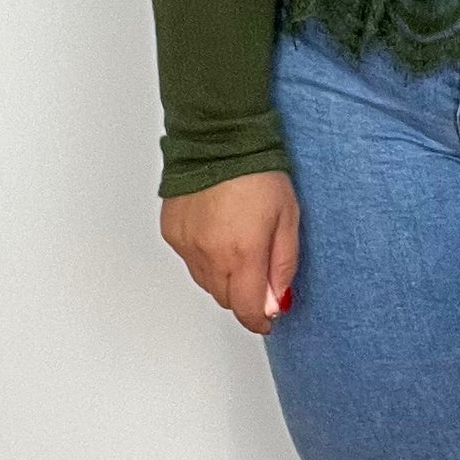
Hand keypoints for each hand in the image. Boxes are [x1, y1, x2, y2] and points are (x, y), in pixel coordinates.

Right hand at [161, 171, 300, 334]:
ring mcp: (187, 245)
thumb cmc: (258, 173)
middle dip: (243, 294)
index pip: (247, 308)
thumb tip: (277, 300)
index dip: (259, 320)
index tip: (267, 319)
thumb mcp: (288, 219)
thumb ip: (283, 265)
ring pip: (205, 282)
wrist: (219, 140)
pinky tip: (216, 231)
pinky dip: (204, 256)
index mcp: (242, 253)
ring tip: (236, 242)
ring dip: (223, 276)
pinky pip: (189, 260)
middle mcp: (210, 254)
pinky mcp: (172, 233)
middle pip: (225, 299)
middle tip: (257, 271)